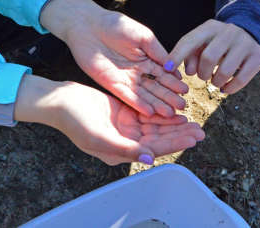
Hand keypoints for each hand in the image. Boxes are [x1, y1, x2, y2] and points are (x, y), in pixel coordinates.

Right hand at [14, 75, 204, 165]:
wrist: (59, 100)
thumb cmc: (74, 120)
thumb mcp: (98, 137)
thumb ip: (124, 148)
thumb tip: (149, 157)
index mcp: (119, 152)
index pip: (153, 149)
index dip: (173, 144)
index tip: (192, 138)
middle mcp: (125, 141)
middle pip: (158, 139)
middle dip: (179, 135)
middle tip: (200, 130)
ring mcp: (125, 126)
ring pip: (155, 127)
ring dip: (173, 124)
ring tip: (192, 121)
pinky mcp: (124, 112)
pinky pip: (147, 114)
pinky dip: (161, 113)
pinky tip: (174, 111)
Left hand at [39, 0, 187, 116]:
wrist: (88, 26)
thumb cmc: (115, 25)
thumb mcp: (142, 36)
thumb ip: (157, 51)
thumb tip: (173, 65)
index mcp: (146, 58)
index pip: (163, 73)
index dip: (174, 82)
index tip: (186, 91)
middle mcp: (137, 71)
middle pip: (156, 87)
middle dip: (169, 97)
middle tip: (182, 107)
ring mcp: (125, 79)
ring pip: (144, 94)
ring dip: (157, 104)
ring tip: (170, 113)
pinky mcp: (112, 84)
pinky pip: (127, 96)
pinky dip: (139, 104)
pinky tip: (150, 112)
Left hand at [168, 19, 259, 93]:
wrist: (250, 35)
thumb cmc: (217, 43)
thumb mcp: (202, 44)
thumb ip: (189, 55)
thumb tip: (188, 71)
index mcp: (210, 26)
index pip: (190, 41)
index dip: (177, 56)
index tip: (167, 70)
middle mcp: (229, 31)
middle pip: (209, 57)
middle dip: (202, 73)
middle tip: (203, 76)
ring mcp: (246, 42)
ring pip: (225, 71)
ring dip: (215, 81)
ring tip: (215, 80)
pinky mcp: (259, 55)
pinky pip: (241, 79)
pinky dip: (229, 88)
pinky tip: (225, 87)